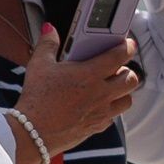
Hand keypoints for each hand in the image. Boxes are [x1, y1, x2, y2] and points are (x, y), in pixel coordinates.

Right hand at [14, 24, 140, 156]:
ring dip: (123, 91)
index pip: (120, 56)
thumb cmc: (36, 98)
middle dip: (127, 70)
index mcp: (90, 74)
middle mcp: (101, 93)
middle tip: (116, 67)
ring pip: (128, 100)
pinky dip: (111, 109)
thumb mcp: (39, 66)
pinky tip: (99, 105)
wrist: (32, 133)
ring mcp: (101, 112)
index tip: (128, 44)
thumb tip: (50, 30)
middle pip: (131, 79)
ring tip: (111, 86)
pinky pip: (114, 117)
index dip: (128, 47)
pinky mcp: (97, 127)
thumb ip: (48, 44)